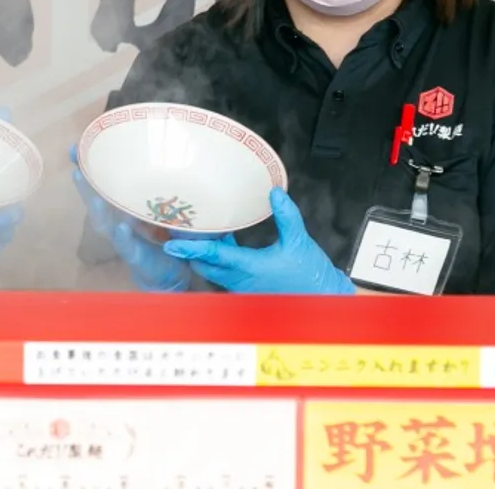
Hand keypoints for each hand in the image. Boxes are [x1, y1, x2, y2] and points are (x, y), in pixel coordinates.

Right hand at [70, 146, 194, 292]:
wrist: (168, 271)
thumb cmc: (160, 236)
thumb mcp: (155, 208)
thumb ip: (150, 188)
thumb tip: (155, 156)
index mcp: (119, 207)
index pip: (100, 184)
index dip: (87, 167)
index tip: (74, 148)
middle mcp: (115, 221)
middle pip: (95, 201)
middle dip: (86, 186)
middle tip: (77, 169)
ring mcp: (122, 239)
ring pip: (106, 224)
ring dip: (100, 212)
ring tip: (96, 199)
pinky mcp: (135, 255)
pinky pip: (127, 245)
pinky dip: (123, 236)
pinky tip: (122, 227)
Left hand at [164, 188, 354, 294]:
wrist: (322, 300)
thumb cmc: (311, 276)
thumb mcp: (300, 241)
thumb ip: (286, 216)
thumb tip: (274, 193)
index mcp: (249, 268)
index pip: (212, 256)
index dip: (190, 248)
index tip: (172, 243)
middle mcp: (240, 281)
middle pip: (204, 265)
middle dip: (191, 249)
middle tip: (182, 229)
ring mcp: (242, 288)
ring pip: (212, 271)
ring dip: (204, 255)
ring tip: (200, 231)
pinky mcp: (247, 289)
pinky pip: (223, 273)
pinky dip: (217, 259)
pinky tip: (224, 241)